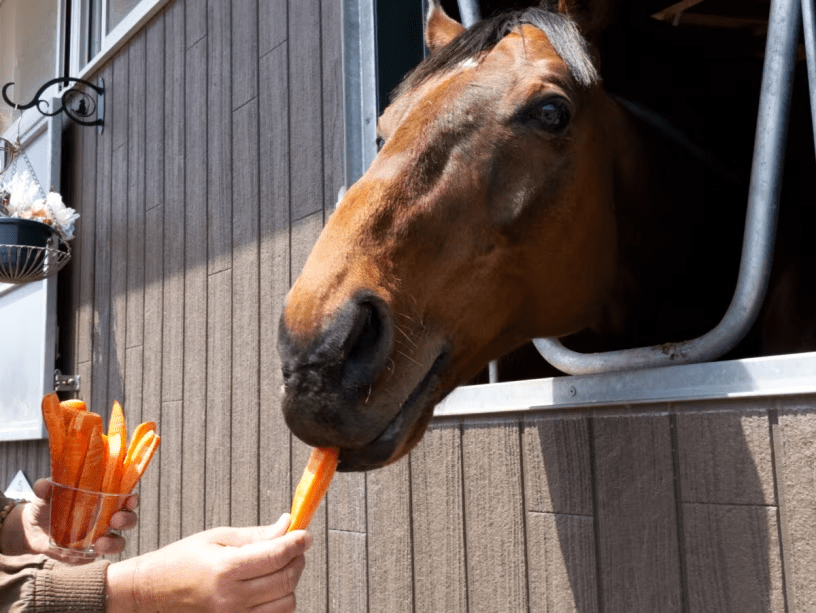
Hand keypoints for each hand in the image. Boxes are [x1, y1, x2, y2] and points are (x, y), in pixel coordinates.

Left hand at [3, 478, 138, 561]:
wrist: (32, 529)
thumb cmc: (46, 505)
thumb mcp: (45, 495)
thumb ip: (45, 489)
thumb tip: (43, 484)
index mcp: (104, 499)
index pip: (126, 498)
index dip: (132, 499)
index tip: (130, 499)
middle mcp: (107, 518)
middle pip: (129, 520)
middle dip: (127, 520)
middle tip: (115, 520)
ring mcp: (99, 537)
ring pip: (118, 542)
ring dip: (113, 543)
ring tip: (100, 544)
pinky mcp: (87, 554)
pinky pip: (93, 558)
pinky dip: (87, 558)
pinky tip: (78, 554)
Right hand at [106, 513, 309, 612]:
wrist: (149, 594)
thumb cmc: (179, 562)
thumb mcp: (217, 537)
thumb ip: (256, 534)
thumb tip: (286, 525)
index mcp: (225, 569)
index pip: (277, 555)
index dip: (297, 542)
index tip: (304, 534)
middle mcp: (230, 598)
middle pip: (286, 580)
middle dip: (297, 560)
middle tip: (294, 548)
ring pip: (285, 603)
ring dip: (289, 582)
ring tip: (277, 568)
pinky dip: (278, 603)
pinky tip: (268, 588)